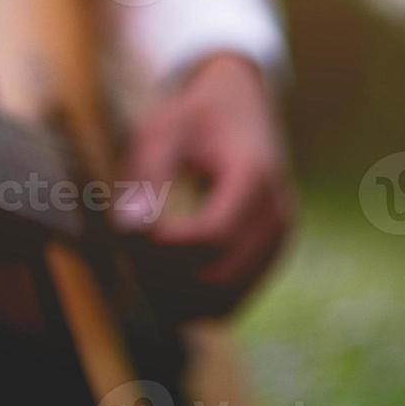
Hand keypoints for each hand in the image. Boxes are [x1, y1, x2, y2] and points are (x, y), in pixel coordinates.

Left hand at [113, 53, 292, 316]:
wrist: (241, 105)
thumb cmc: (195, 117)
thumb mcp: (163, 132)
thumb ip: (146, 179)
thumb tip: (128, 230)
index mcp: (255, 177)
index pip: (213, 236)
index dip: (164, 248)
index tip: (126, 235)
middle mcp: (278, 215)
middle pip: (219, 278)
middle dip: (165, 277)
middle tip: (125, 255)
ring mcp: (279, 241)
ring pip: (226, 300)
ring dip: (177, 297)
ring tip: (139, 267)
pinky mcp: (269, 257)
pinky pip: (233, 300)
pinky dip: (194, 300)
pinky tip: (162, 276)